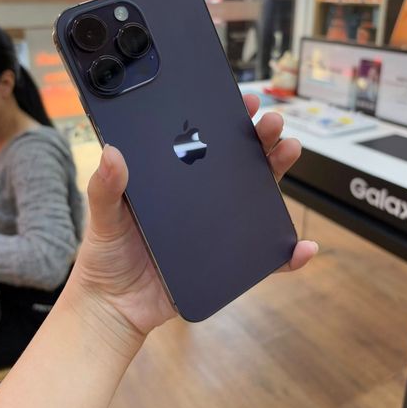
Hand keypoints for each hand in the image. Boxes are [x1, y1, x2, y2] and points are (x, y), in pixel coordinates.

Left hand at [70, 95, 317, 338]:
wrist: (115, 307)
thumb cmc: (107, 256)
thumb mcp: (102, 218)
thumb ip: (105, 189)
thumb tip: (111, 152)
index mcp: (175, 180)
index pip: (205, 143)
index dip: (225, 119)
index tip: (240, 100)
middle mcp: (201, 197)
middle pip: (238, 161)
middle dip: (259, 136)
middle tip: (271, 121)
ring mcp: (218, 226)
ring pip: (256, 195)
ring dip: (278, 170)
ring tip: (290, 149)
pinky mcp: (228, 259)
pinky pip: (263, 256)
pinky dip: (287, 253)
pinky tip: (303, 247)